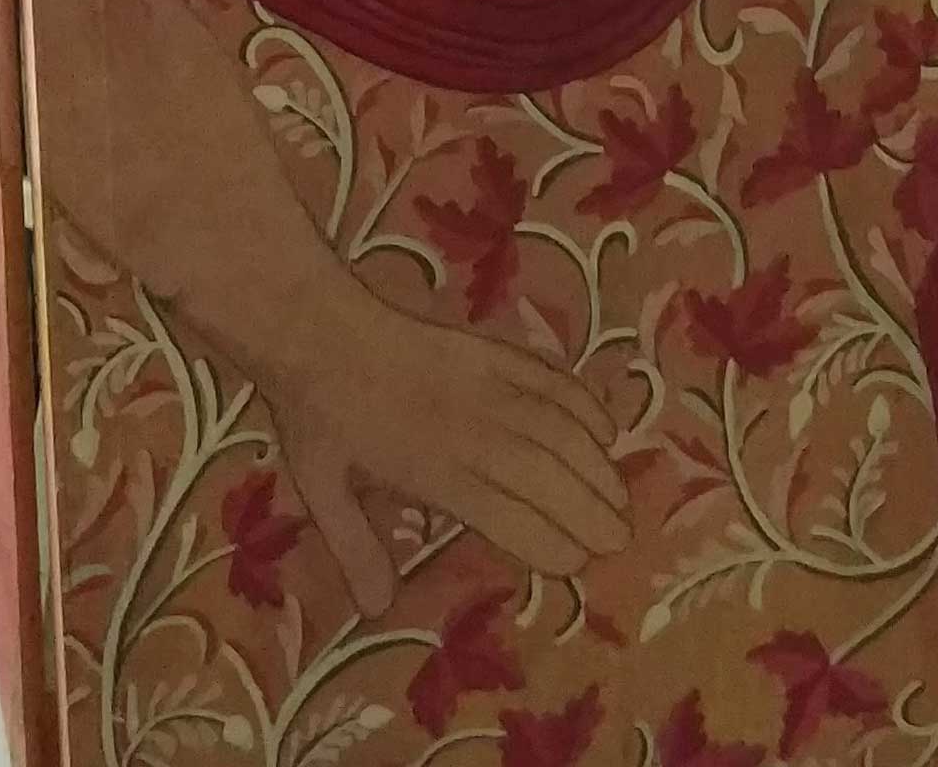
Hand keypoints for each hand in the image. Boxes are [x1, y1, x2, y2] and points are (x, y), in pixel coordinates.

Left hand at [248, 283, 632, 604]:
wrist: (318, 327)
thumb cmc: (318, 414)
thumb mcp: (320, 488)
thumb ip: (354, 550)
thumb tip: (376, 610)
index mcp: (431, 468)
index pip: (506, 514)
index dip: (547, 542)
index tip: (574, 564)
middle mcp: (470, 429)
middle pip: (546, 475)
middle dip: (589, 511)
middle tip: (620, 541)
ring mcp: (487, 384)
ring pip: (559, 427)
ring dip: (596, 463)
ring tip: (620, 498)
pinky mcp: (492, 350)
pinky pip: (551, 378)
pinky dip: (584, 403)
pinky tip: (605, 429)